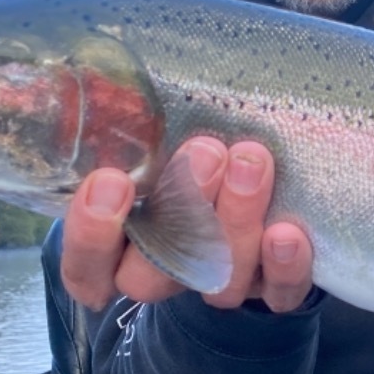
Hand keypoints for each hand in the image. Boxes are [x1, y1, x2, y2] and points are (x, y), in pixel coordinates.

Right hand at [59, 137, 313, 312]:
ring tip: (251, 162)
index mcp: (123, 245)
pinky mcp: (274, 288)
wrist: (269, 189)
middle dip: (179, 212)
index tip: (110, 181)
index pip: (86, 267)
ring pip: (218, 283)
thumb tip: (102, 77)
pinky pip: (278, 295)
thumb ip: (131, 121)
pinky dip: (283, 269)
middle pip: (153, 276)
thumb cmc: (194, 153)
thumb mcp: (157, 136)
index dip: (92, 236)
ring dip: (235, 222)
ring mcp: (220, 283)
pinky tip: (287, 234)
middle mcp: (167, 273)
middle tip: (204, 151)